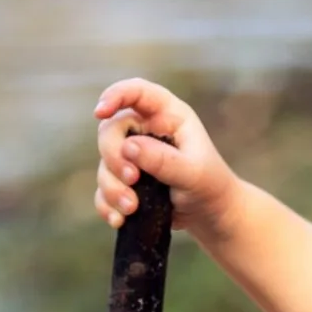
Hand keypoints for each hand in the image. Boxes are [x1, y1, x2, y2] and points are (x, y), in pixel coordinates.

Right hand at [94, 78, 238, 235]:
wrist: (211, 213)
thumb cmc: (210, 185)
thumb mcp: (193, 172)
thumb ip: (163, 159)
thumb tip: (128, 146)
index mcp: (168, 115)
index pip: (137, 92)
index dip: (115, 95)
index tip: (100, 112)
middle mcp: (146, 130)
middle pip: (110, 131)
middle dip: (114, 157)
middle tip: (133, 179)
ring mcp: (133, 155)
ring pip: (104, 163)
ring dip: (112, 187)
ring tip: (132, 208)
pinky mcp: (125, 180)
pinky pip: (103, 188)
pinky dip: (107, 204)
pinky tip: (120, 219)